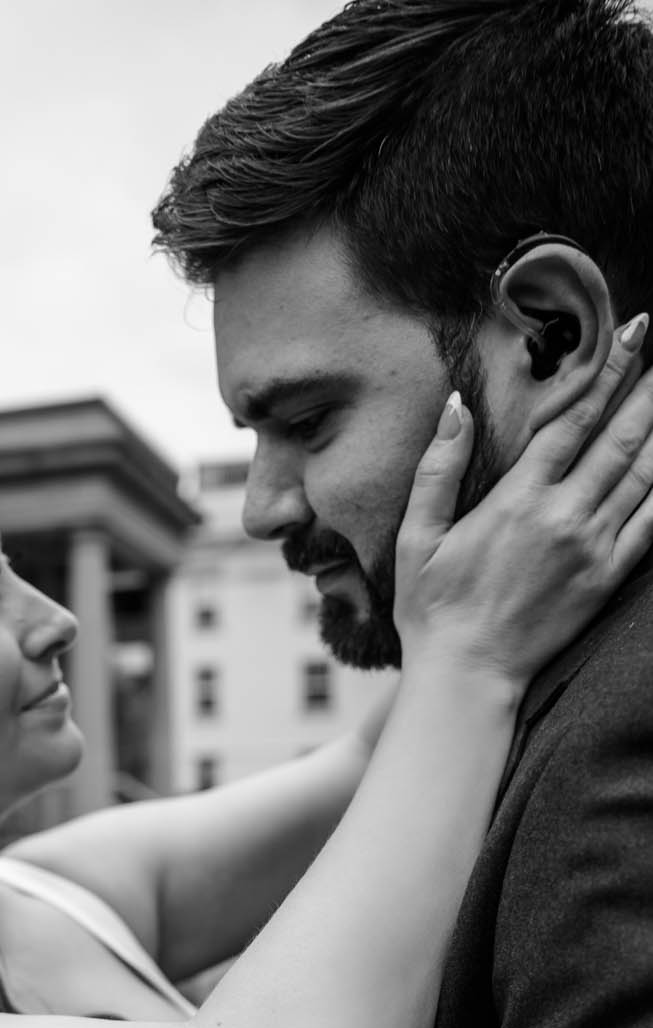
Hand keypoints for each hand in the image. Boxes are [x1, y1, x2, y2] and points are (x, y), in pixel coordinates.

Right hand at [395, 312, 652, 687]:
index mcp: (518, 499)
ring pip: (643, 474)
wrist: (467, 676)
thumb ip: (438, 469)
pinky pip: (651, 522)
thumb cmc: (433, 608)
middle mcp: (563, 517)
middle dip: (647, 387)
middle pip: (620, 437)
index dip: (608, 371)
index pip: (575, 419)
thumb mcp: (416, 537)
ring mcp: (591, 548)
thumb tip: (458, 406)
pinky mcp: (606, 578)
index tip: (631, 333)